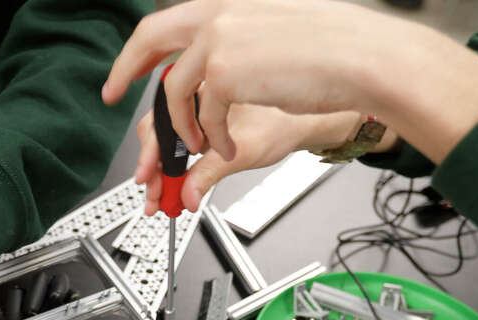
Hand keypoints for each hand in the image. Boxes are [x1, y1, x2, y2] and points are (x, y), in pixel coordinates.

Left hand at [104, 0, 477, 163]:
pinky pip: (202, 117)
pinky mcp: (224, 72)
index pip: (167, 22)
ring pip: (174, 91)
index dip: (140, 48)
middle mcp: (218, 15)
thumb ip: (238, 47)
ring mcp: (218, 41)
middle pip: (150, 39)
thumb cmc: (335, 50)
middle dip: (125, 69)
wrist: (363, 59)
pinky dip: (213, 140)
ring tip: (205, 145)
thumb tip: (212, 72)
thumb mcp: (274, 38)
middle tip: (113, 94)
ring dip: (185, 126)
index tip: (127, 67)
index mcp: (229, 6)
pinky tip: (231, 148)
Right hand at [134, 104, 365, 214]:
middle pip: (158, 131)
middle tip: (154, 195)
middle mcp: (195, 95)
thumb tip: (187, 195)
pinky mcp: (202, 125)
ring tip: (163, 197)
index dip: (151, 153)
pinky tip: (176, 185)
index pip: (162, 120)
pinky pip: (180, 144)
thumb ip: (210, 174)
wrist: (303, 125)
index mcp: (202, 86)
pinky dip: (176, 167)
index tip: (147, 178)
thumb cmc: (284, 123)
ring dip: (162, 172)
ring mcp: (197, 111)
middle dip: (153, 168)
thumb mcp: (244, 150)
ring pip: (166, 140)